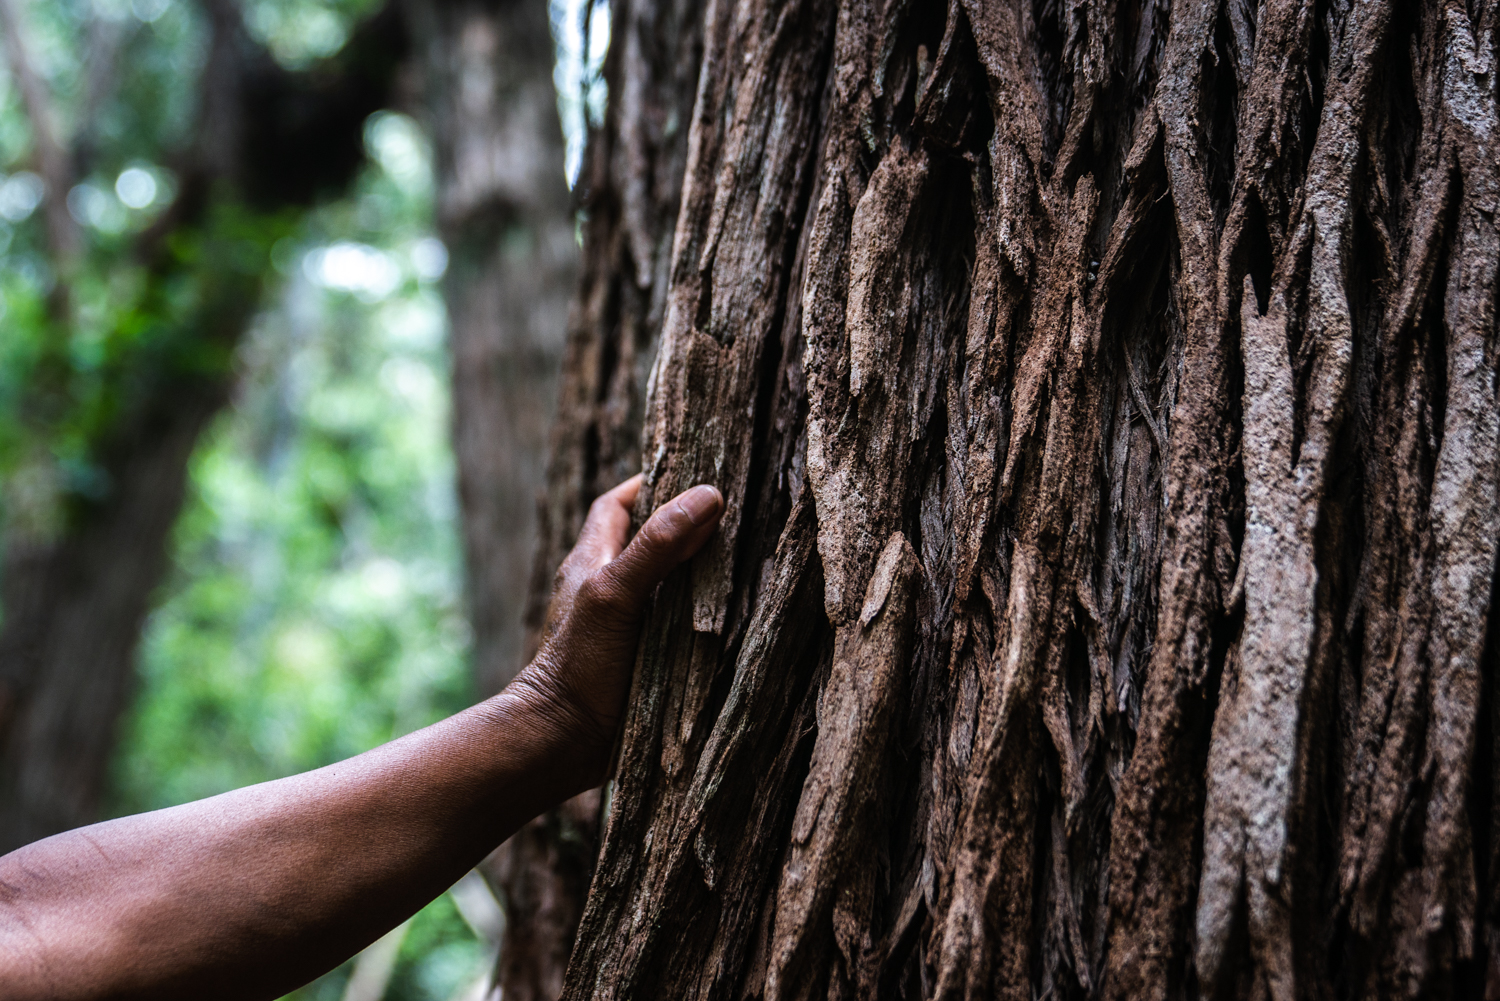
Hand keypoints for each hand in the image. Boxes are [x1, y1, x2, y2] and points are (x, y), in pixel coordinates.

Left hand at [506, 475, 723, 787]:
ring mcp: (627, 626)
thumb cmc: (579, 665)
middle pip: (649, 540)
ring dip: (701, 571)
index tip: (693, 468)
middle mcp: (609, 589)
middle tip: (737, 510)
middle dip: (687, 524)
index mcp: (592, 562)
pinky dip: (704, 614)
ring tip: (750, 553)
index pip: (619, 505)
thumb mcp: (616, 595)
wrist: (563, 742)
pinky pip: (679, 624)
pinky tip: (736, 614)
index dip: (650, 483)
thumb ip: (658, 546)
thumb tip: (708, 496)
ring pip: (668, 583)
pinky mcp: (644, 660)